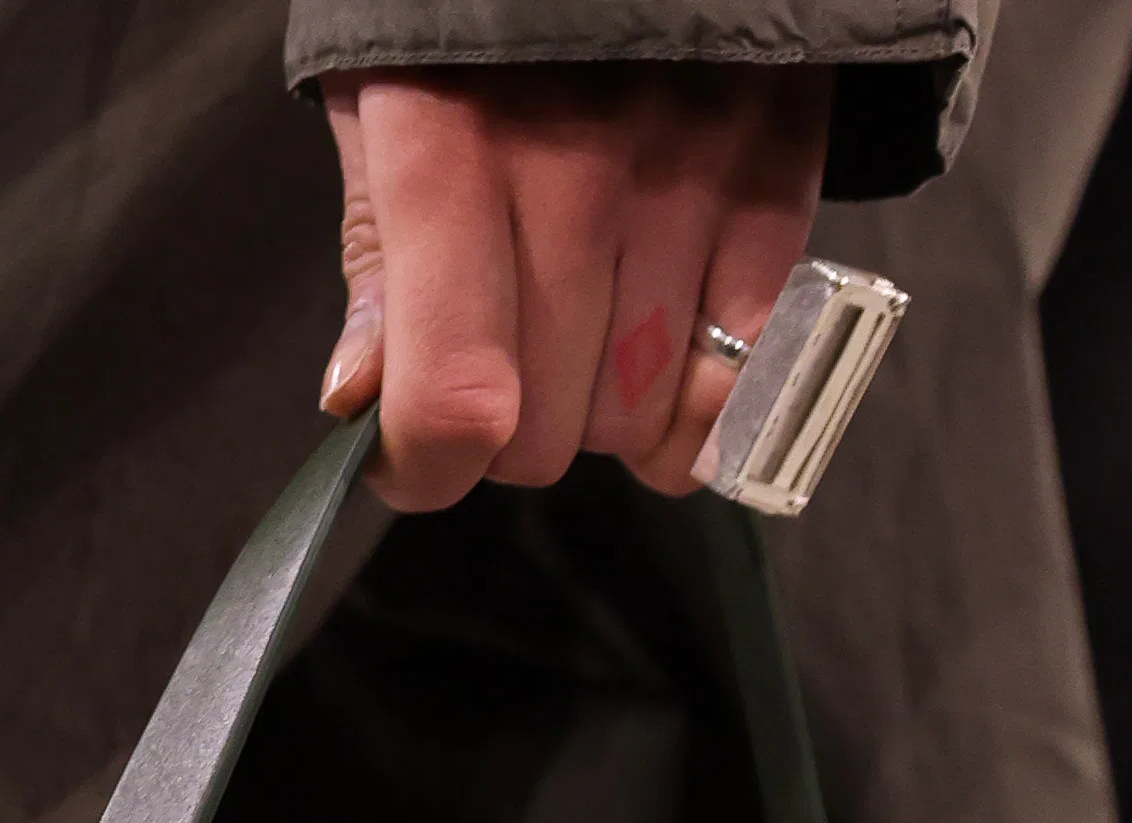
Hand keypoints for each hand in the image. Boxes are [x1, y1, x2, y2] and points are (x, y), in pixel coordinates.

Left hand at [320, 66, 829, 512]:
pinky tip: (669, 350)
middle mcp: (574, 174)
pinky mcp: (772, 180)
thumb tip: (358, 402)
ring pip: (637, 423)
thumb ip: (379, 257)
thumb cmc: (478, 14)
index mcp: (451, 153)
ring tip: (591, 334)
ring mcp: (686, 178)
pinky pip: (741, 375)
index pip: (453, 398)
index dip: (425, 469)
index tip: (418, 461)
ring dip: (605, 415)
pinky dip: (701, 399)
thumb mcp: (389, 101)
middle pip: (543, 436)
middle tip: (511, 362)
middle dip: (513, 434)